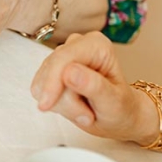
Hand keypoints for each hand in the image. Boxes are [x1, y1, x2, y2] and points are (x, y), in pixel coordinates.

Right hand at [30, 32, 155, 143]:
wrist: (119, 116)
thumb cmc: (121, 108)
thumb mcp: (114, 102)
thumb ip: (93, 86)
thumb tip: (69, 72)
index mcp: (96, 45)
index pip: (63, 58)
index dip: (52, 81)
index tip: (46, 105)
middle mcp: (77, 45)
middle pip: (51, 70)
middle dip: (64, 99)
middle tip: (87, 115)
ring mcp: (62, 57)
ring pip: (42, 82)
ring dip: (61, 104)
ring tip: (85, 111)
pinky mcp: (51, 70)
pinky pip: (39, 88)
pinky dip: (55, 104)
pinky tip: (73, 106)